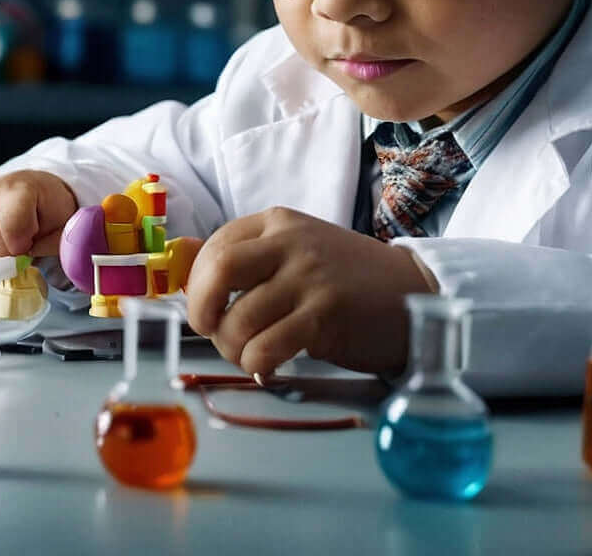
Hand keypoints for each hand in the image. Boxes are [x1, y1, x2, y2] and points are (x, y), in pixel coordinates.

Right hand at [0, 170, 78, 274]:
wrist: (33, 191)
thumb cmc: (48, 207)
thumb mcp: (63, 222)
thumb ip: (54, 243)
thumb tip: (31, 259)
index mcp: (18, 187)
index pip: (11, 226)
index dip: (21, 246)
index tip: (30, 246)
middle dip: (7, 256)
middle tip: (20, 250)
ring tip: (8, 250)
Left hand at [184, 207, 438, 378]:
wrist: (413, 294)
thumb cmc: (345, 280)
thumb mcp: (292, 254)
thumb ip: (242, 256)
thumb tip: (178, 254)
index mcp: (277, 223)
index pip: (214, 247)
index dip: (196, 285)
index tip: (206, 309)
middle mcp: (291, 242)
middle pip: (220, 270)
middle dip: (201, 309)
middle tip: (210, 331)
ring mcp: (310, 277)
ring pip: (240, 318)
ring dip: (233, 349)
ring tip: (249, 355)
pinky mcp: (326, 314)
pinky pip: (269, 346)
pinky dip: (258, 365)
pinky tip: (269, 368)